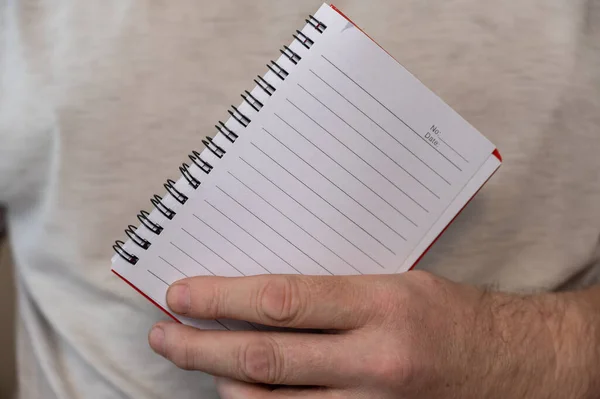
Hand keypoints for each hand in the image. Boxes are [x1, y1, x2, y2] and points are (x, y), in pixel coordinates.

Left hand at [148, 271, 590, 397]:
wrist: (512, 365)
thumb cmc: (453, 314)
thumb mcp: (396, 282)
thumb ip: (333, 292)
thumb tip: (265, 296)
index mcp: (381, 305)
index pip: (281, 301)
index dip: (222, 299)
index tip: (180, 295)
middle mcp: (373, 361)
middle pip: (265, 358)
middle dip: (201, 348)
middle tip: (163, 336)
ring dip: (222, 385)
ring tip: (193, 362)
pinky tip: (240, 395)